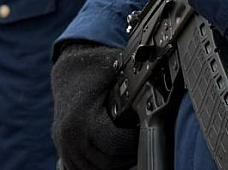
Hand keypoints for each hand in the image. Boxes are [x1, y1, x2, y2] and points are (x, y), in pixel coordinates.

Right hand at [51, 43, 136, 169]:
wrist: (68, 72)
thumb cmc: (94, 69)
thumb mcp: (116, 68)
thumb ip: (136, 81)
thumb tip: (163, 84)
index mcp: (81, 118)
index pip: (115, 145)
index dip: (133, 140)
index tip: (143, 128)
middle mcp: (70, 137)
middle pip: (109, 162)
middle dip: (128, 153)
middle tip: (140, 139)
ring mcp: (65, 148)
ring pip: (99, 169)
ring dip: (116, 162)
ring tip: (128, 145)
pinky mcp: (65, 154)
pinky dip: (102, 165)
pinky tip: (114, 152)